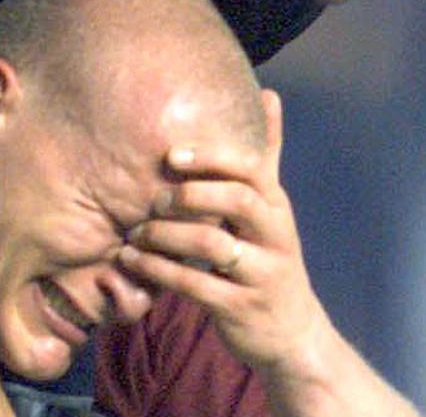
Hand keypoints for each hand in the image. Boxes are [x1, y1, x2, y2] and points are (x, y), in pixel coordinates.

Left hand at [117, 89, 329, 372]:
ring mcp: (260, 273)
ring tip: (133, 233)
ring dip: (166, 235)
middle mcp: (274, 235)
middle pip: (239, 198)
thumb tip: (269, 94)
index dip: (212, 158)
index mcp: (275, 206)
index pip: (252, 169)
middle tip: (153, 197)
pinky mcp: (241, 308)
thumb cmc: (270, 258)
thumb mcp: (271, 208)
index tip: (171, 155)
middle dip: (192, 192)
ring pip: (213, 243)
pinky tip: (131, 261)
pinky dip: (159, 271)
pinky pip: (196, 285)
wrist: (294, 332)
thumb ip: (266, 156)